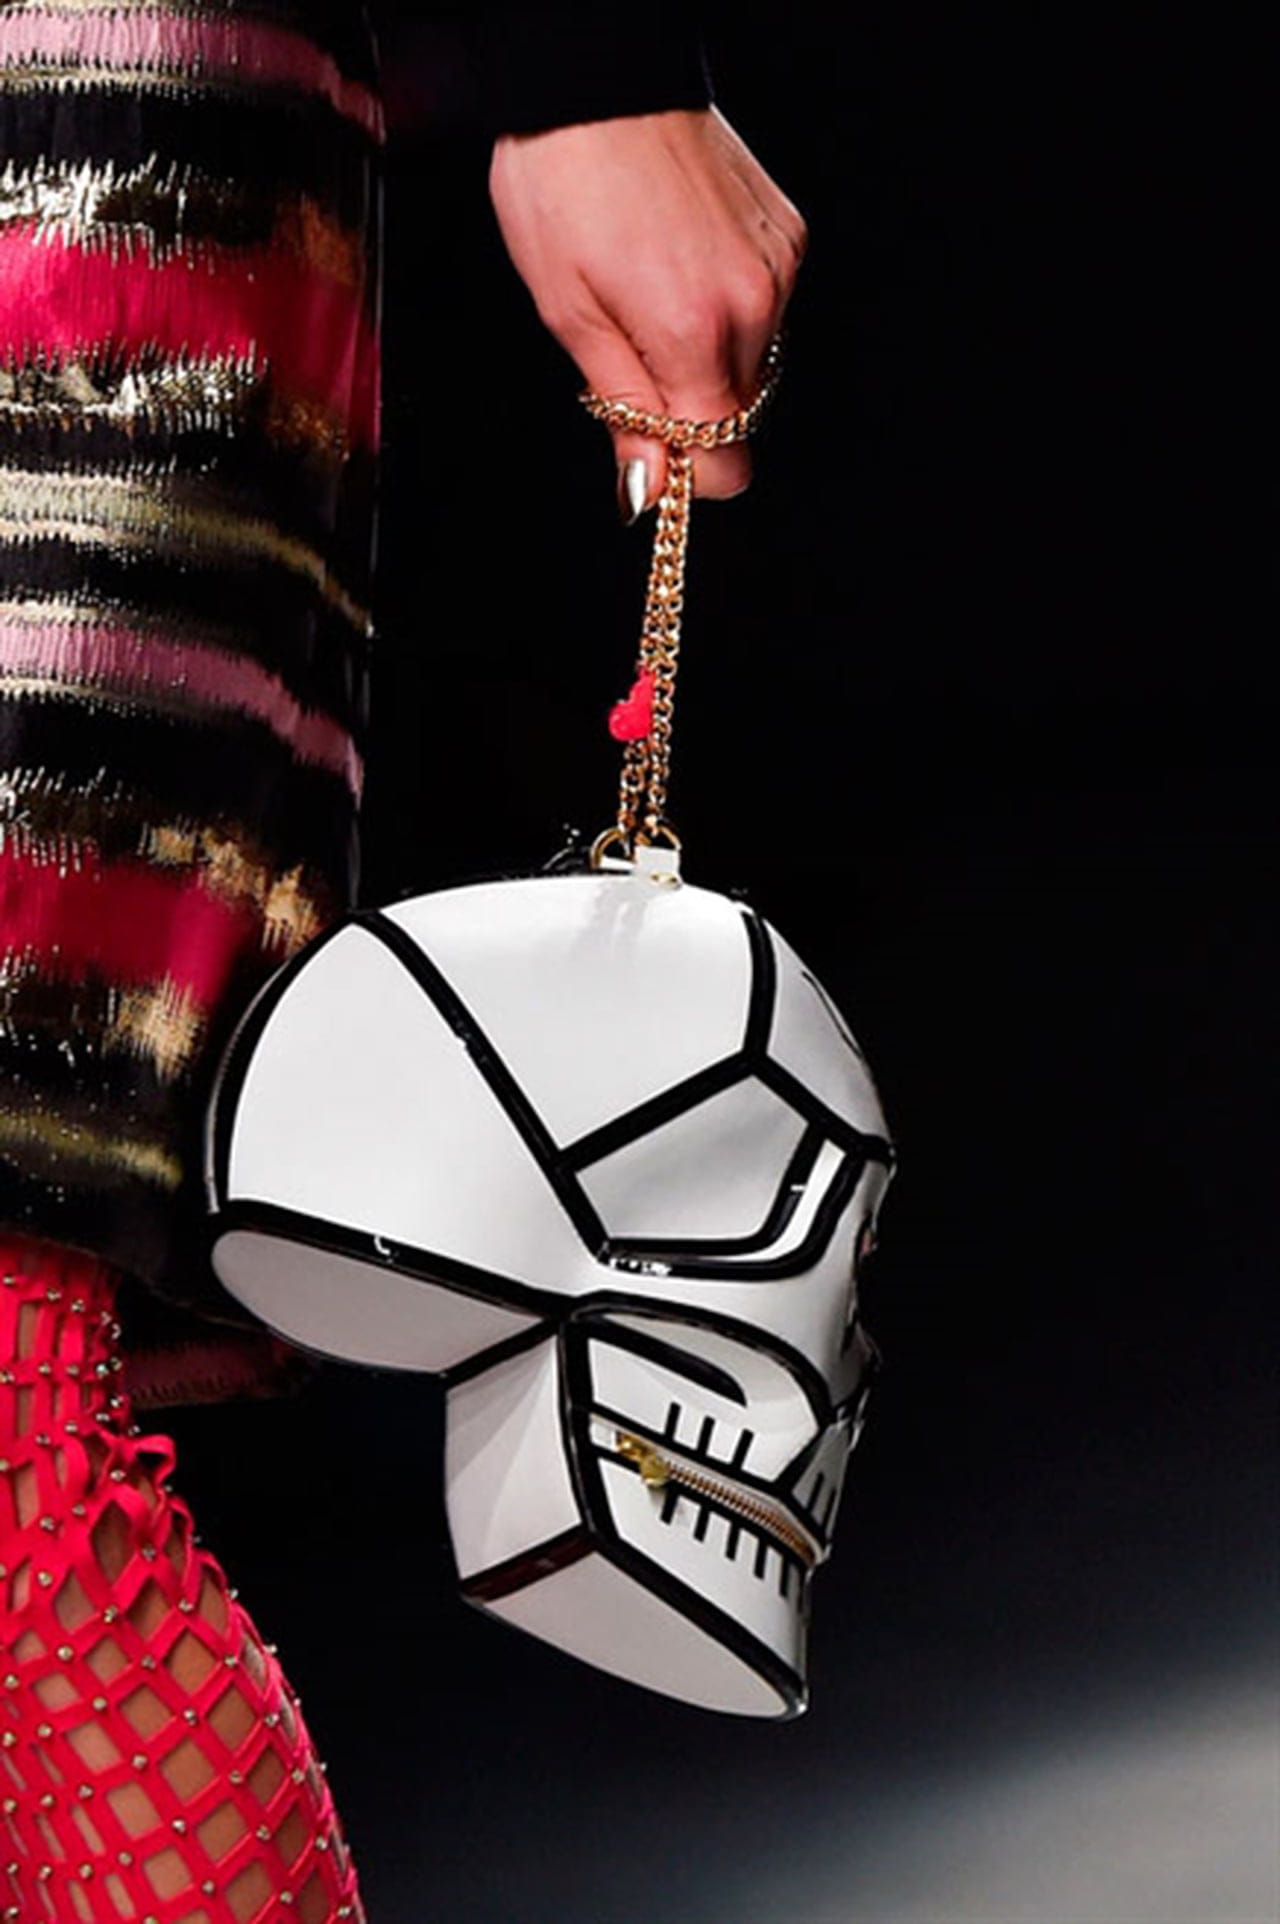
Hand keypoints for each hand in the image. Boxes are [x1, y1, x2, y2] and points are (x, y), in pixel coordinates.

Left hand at [489, 106, 806, 516]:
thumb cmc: (562, 187)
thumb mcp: (569, 314)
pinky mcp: (788, 233)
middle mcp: (753, 304)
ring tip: (653, 288)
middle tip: (633, 344)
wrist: (594, 81)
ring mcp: (779, 266)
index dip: (686, 467)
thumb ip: (624, 411)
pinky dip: (727, 303)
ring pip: (754, 361)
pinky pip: (766, 305)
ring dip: (708, 350)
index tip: (651, 444)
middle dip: (690, 401)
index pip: (726, 464)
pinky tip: (683, 258)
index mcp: (694, 333)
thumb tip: (650, 491)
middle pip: (738, 414)